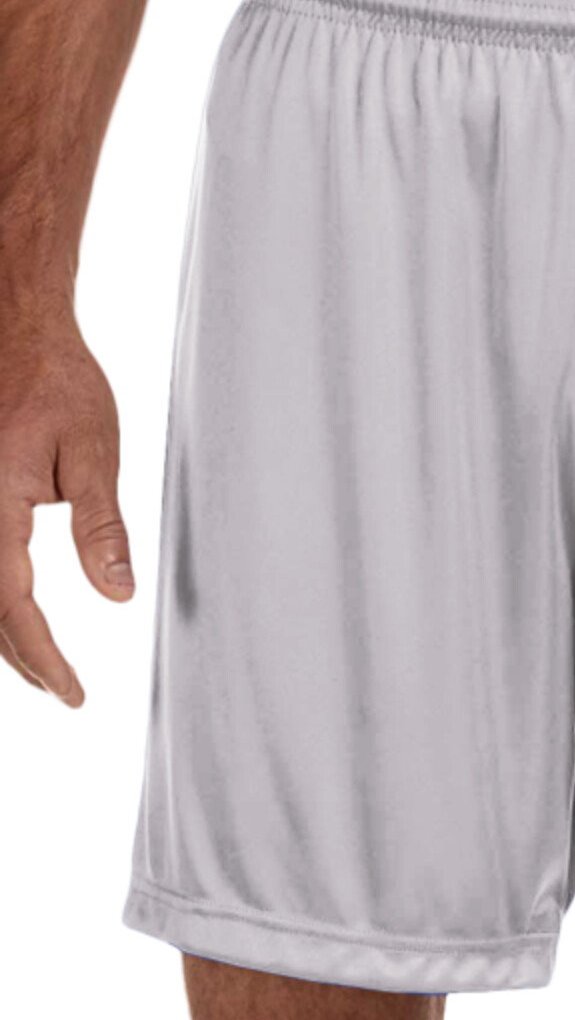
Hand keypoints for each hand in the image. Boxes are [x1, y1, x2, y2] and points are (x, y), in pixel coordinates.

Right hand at [0, 307, 133, 704]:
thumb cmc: (57, 382)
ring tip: (41, 664)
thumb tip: (118, 594)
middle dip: (21, 657)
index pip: (12, 608)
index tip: (73, 693)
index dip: (43, 658)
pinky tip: (12, 609)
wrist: (14, 326)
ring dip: (1, 632)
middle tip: (63, 689)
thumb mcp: (94, 454)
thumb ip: (101, 529)